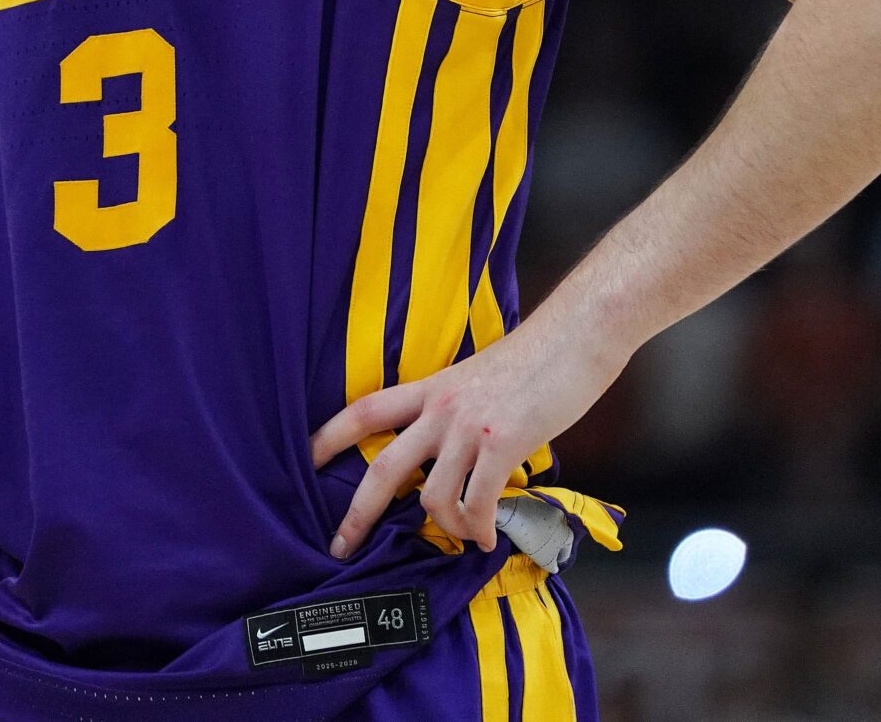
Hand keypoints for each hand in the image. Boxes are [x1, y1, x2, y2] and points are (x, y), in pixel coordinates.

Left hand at [309, 313, 616, 558]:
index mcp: (432, 388)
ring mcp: (469, 427)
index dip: (328, 436)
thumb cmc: (537, 357)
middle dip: (357, 514)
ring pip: (432, 497)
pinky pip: (477, 503)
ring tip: (466, 534)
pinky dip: (478, 530)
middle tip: (340, 546)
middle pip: (383, 467)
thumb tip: (457, 454)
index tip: (304, 460)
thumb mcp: (480, 378)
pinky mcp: (501, 442)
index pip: (365, 410)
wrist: (576, 334)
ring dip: (447, 528)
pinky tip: (488, 539)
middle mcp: (441, 408)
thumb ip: (458, 412)